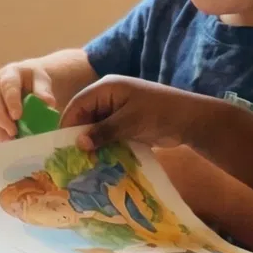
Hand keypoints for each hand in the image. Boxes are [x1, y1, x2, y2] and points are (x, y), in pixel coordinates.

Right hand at [0, 59, 56, 143]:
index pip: (8, 86)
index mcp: (9, 74)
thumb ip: (43, 90)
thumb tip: (48, 103)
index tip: (17, 116)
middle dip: (1, 119)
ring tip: (10, 143)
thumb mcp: (41, 80)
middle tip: (12, 132)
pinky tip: (8, 145)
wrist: (24, 81)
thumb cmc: (33, 81)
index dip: (11, 101)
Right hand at [60, 75, 217, 151]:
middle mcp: (109, 97)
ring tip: (83, 163)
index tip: (60, 146)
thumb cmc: (159, 113)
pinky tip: (99, 161)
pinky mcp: (126, 124)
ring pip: (96, 128)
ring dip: (92, 143)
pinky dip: (104, 146)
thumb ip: (103, 132)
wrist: (191, 120)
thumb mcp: (129, 122)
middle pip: (85, 116)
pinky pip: (108, 134)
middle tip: (71, 159)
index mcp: (106, 88)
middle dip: (79, 136)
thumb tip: (78, 144)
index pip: (78, 104)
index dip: (68, 124)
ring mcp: (118, 111)